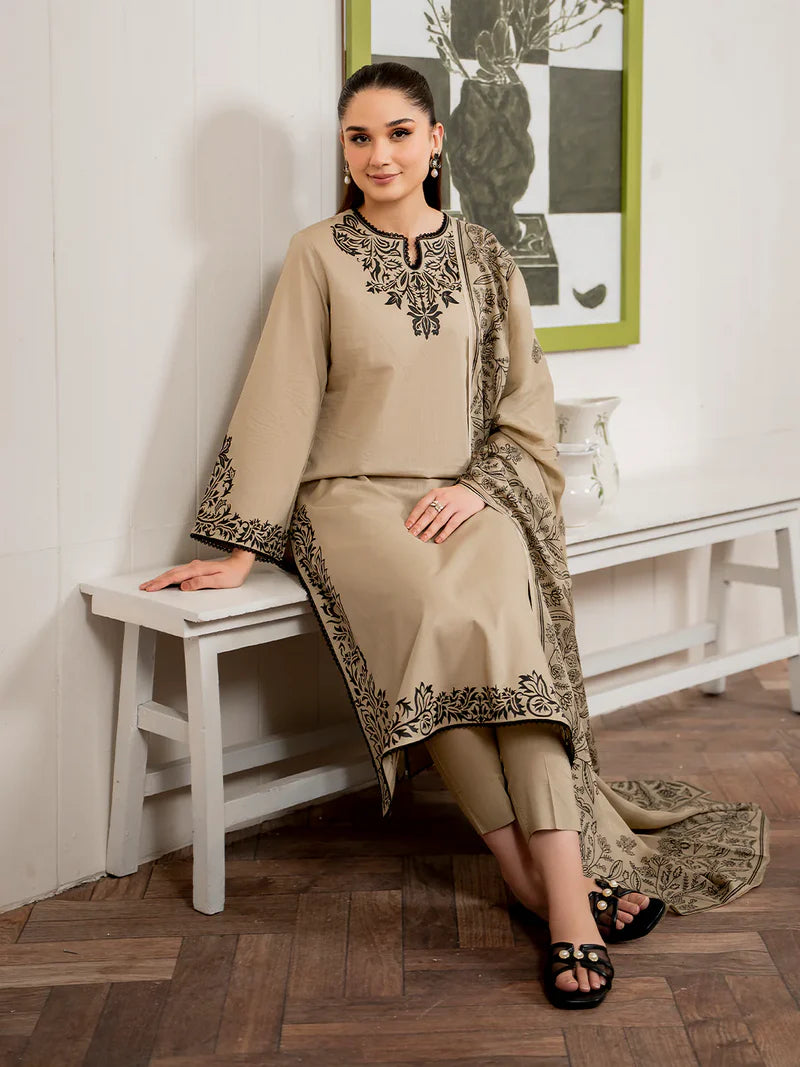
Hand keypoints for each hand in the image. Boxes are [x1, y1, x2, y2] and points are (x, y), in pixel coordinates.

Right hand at [139, 548, 255, 591]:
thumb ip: (201, 583)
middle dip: (156, 581)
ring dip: (161, 578)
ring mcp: (194, 567)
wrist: (240, 564)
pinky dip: (169, 577)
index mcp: (197, 569)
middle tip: (143, 587)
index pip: (175, 577)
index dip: (161, 583)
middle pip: (171, 574)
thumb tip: (184, 586)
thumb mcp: (219, 581)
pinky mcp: (195, 569)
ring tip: (150, 584)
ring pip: (173, 573)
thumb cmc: (232, 574)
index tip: (150, 588)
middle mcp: (193, 566)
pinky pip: (179, 573)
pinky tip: (165, 580)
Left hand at [405, 483, 485, 543]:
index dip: (414, 516)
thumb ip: (431, 502)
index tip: (408, 525)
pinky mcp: (463, 513)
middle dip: (420, 524)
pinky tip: (438, 539)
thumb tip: (417, 518)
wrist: (475, 490)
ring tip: (423, 538)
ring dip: (430, 530)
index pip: (422, 505)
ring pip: (439, 520)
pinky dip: (444, 533)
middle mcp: (444, 498)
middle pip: (429, 513)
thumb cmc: (453, 495)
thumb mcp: (441, 493)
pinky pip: (452, 524)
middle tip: (412, 534)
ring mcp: (454, 505)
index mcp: (436, 493)